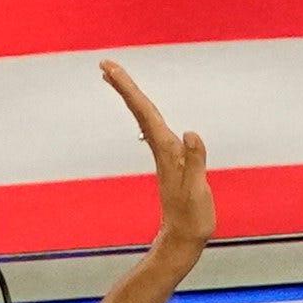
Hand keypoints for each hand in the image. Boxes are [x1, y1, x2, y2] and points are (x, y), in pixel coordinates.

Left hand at [103, 61, 211, 265]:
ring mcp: (165, 155)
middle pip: (140, 111)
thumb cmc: (192, 217)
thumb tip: (191, 133)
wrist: (183, 238)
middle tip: (105, 64)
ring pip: (144, 118)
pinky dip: (144, 113)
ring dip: (131, 97)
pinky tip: (143, 111)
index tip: (111, 70)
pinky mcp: (170, 160)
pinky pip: (153, 128)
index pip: (146, 114)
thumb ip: (195, 162)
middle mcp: (162, 150)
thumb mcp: (197, 191)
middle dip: (124, 86)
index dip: (129, 90)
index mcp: (168, 152)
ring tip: (116, 79)